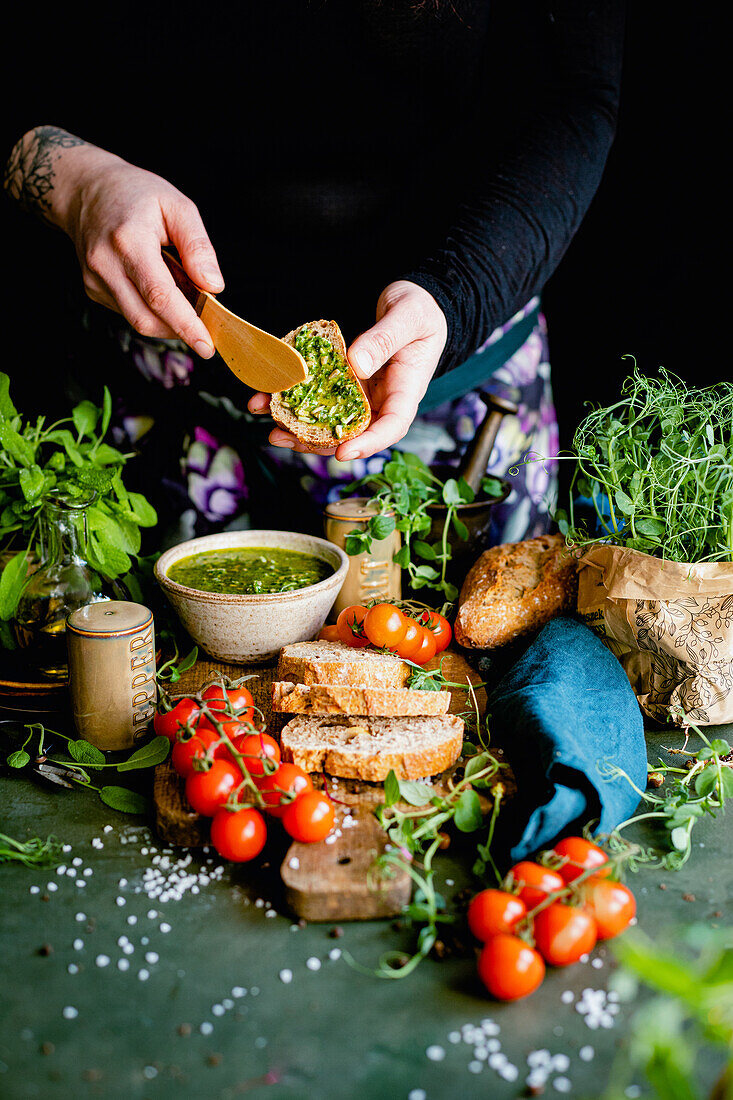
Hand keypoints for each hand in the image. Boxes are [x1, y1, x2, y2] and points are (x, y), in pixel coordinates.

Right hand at [50, 142, 223, 355]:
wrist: (85, 190)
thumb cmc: (136, 194)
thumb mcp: (177, 205)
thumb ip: (197, 246)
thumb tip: (213, 286)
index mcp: (128, 241)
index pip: (159, 296)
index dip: (186, 325)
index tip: (207, 347)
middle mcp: (105, 264)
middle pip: (146, 319)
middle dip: (180, 331)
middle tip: (206, 328)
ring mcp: (94, 280)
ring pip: (138, 321)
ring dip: (168, 323)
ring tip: (184, 302)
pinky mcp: (93, 290)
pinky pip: (129, 313)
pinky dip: (152, 311)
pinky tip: (158, 290)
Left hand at [248, 280, 447, 459]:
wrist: (414, 301)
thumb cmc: (419, 309)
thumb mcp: (407, 318)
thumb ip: (384, 340)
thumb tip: (356, 365)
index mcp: (406, 390)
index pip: (392, 426)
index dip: (368, 443)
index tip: (343, 451)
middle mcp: (382, 399)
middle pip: (354, 432)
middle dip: (319, 441)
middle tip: (285, 437)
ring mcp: (362, 393)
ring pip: (332, 421)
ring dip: (300, 428)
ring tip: (271, 429)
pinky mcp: (344, 382)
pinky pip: (320, 397)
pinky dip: (295, 400)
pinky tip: (268, 400)